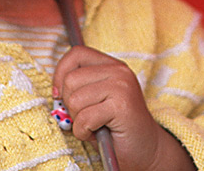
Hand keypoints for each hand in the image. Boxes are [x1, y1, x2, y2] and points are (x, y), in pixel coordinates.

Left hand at [53, 46, 195, 170]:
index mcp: (111, 65)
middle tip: (86, 116)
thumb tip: (55, 90)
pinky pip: (84, 119)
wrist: (147, 150)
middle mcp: (118, 71)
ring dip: (78, 120)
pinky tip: (98, 133)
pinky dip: (84, 132)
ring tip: (94, 125)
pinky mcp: (122, 106)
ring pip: (75, 100)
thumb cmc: (116, 127)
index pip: (76, 54)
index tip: (60, 94)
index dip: (60, 73)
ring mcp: (121, 87)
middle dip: (70, 104)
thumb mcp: (96, 99)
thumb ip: (79, 87)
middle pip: (71, 79)